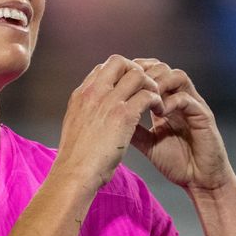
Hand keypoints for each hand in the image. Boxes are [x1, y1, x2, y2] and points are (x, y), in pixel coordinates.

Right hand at [55, 55, 160, 190]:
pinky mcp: (123, 114)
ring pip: (137, 74)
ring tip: (156, 101)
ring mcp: (108, 101)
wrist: (74, 173)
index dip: (121, 74)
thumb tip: (96, 114)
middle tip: (146, 89)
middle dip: (137, 71)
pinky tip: (160, 111)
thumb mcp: (76, 128)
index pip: (103, 69)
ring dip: (151, 85)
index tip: (131, 88)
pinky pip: (148, 94)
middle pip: (119, 62)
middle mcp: (93, 92)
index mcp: (81, 95)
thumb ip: (87, 114)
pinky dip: (158, 100)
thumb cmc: (76, 159)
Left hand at [129, 59, 235, 190]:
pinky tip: (159, 112)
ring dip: (159, 83)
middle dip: (145, 73)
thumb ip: (133, 129)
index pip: (151, 75)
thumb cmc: (177, 162)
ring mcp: (193, 105)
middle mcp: (180, 99)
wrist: (200, 180)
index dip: (134, 73)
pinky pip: (187, 99)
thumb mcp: (148, 144)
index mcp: (166, 103)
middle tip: (130, 85)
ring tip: (145, 96)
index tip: (118, 81)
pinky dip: (171, 101)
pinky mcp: (203, 116)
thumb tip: (110, 119)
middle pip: (163, 69)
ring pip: (177, 76)